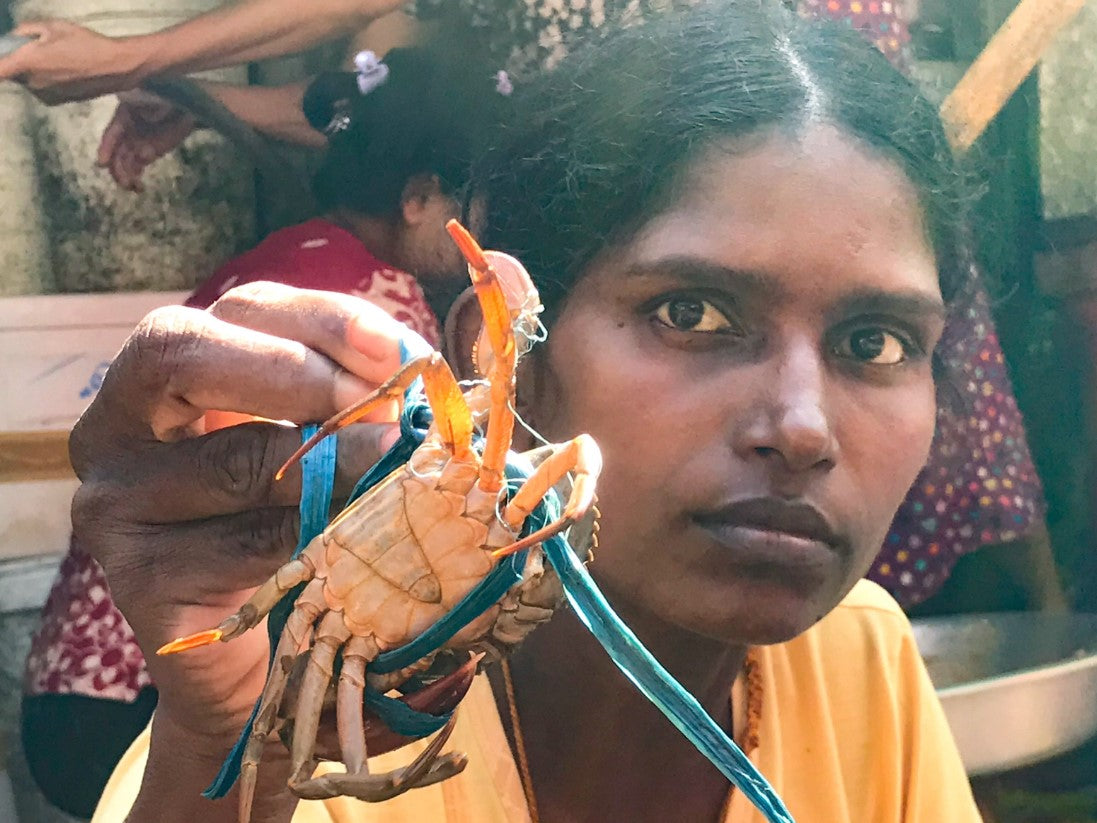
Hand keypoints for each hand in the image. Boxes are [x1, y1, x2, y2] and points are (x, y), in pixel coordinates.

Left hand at [0, 20, 148, 103]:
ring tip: (57, 60)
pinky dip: (46, 80)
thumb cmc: (85, 43)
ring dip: (33, 71)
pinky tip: (65, 71)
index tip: (3, 59)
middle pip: (12, 73)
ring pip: (27, 80)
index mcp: (27, 62)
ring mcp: (44, 95)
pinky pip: (41, 88)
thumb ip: (25, 30)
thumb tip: (14, 38)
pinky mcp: (56, 101)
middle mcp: (32, 83)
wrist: (114, 68)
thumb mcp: (53, 26)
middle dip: (18, 61)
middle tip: (37, 49)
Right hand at [69, 283, 451, 815]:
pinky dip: (318, 535)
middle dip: (300, 370)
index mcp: (175, 370)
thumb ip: (401, 372)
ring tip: (398, 469)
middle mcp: (122, 421)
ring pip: (234, 458)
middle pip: (182, 350)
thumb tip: (506, 278)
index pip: (241, 309)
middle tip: (381, 407)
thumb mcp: (346, 439)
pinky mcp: (137, 574)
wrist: (271, 654)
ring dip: (335, 460)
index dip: (323, 318)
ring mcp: (117, 498)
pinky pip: (243, 543)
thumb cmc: (315, 524)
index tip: (399, 351)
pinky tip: (364, 539)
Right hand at [97, 90, 195, 191]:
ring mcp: (134, 144)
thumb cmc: (167, 99)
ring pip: (124, 163)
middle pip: (116, 153)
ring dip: (125, 176)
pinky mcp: (146, 154)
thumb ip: (151, 108)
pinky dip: (135, 178)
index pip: (112, 134)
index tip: (102, 163)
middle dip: (117, 168)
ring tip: (133, 187)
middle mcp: (125, 133)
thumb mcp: (158, 99)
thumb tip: (149, 119)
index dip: (106, 148)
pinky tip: (139, 187)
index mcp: (123, 116)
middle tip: (124, 182)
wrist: (182, 107)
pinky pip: (136, 168)